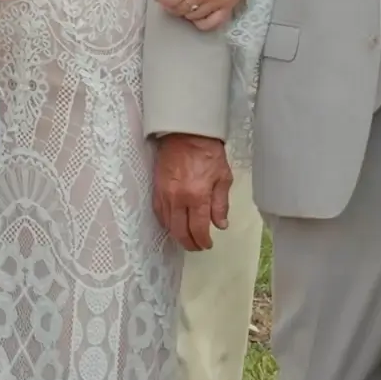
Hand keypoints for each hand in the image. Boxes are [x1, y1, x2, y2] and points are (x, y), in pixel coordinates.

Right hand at [153, 133, 231, 251]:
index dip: (203, 241)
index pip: (198, 229)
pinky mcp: (156, 188)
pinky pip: (159, 212)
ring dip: (177, 235)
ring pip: (167, 224)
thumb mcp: (223, 177)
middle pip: (180, 231)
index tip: (208, 244)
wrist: (186, 132)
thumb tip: (220, 225)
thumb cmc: (208, 152)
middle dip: (189, 243)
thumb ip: (221, 204)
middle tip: (197, 246)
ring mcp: (165, 194)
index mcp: (197, 196)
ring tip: (186, 237)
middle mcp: (178, 198)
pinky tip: (173, 224)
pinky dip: (166, 222)